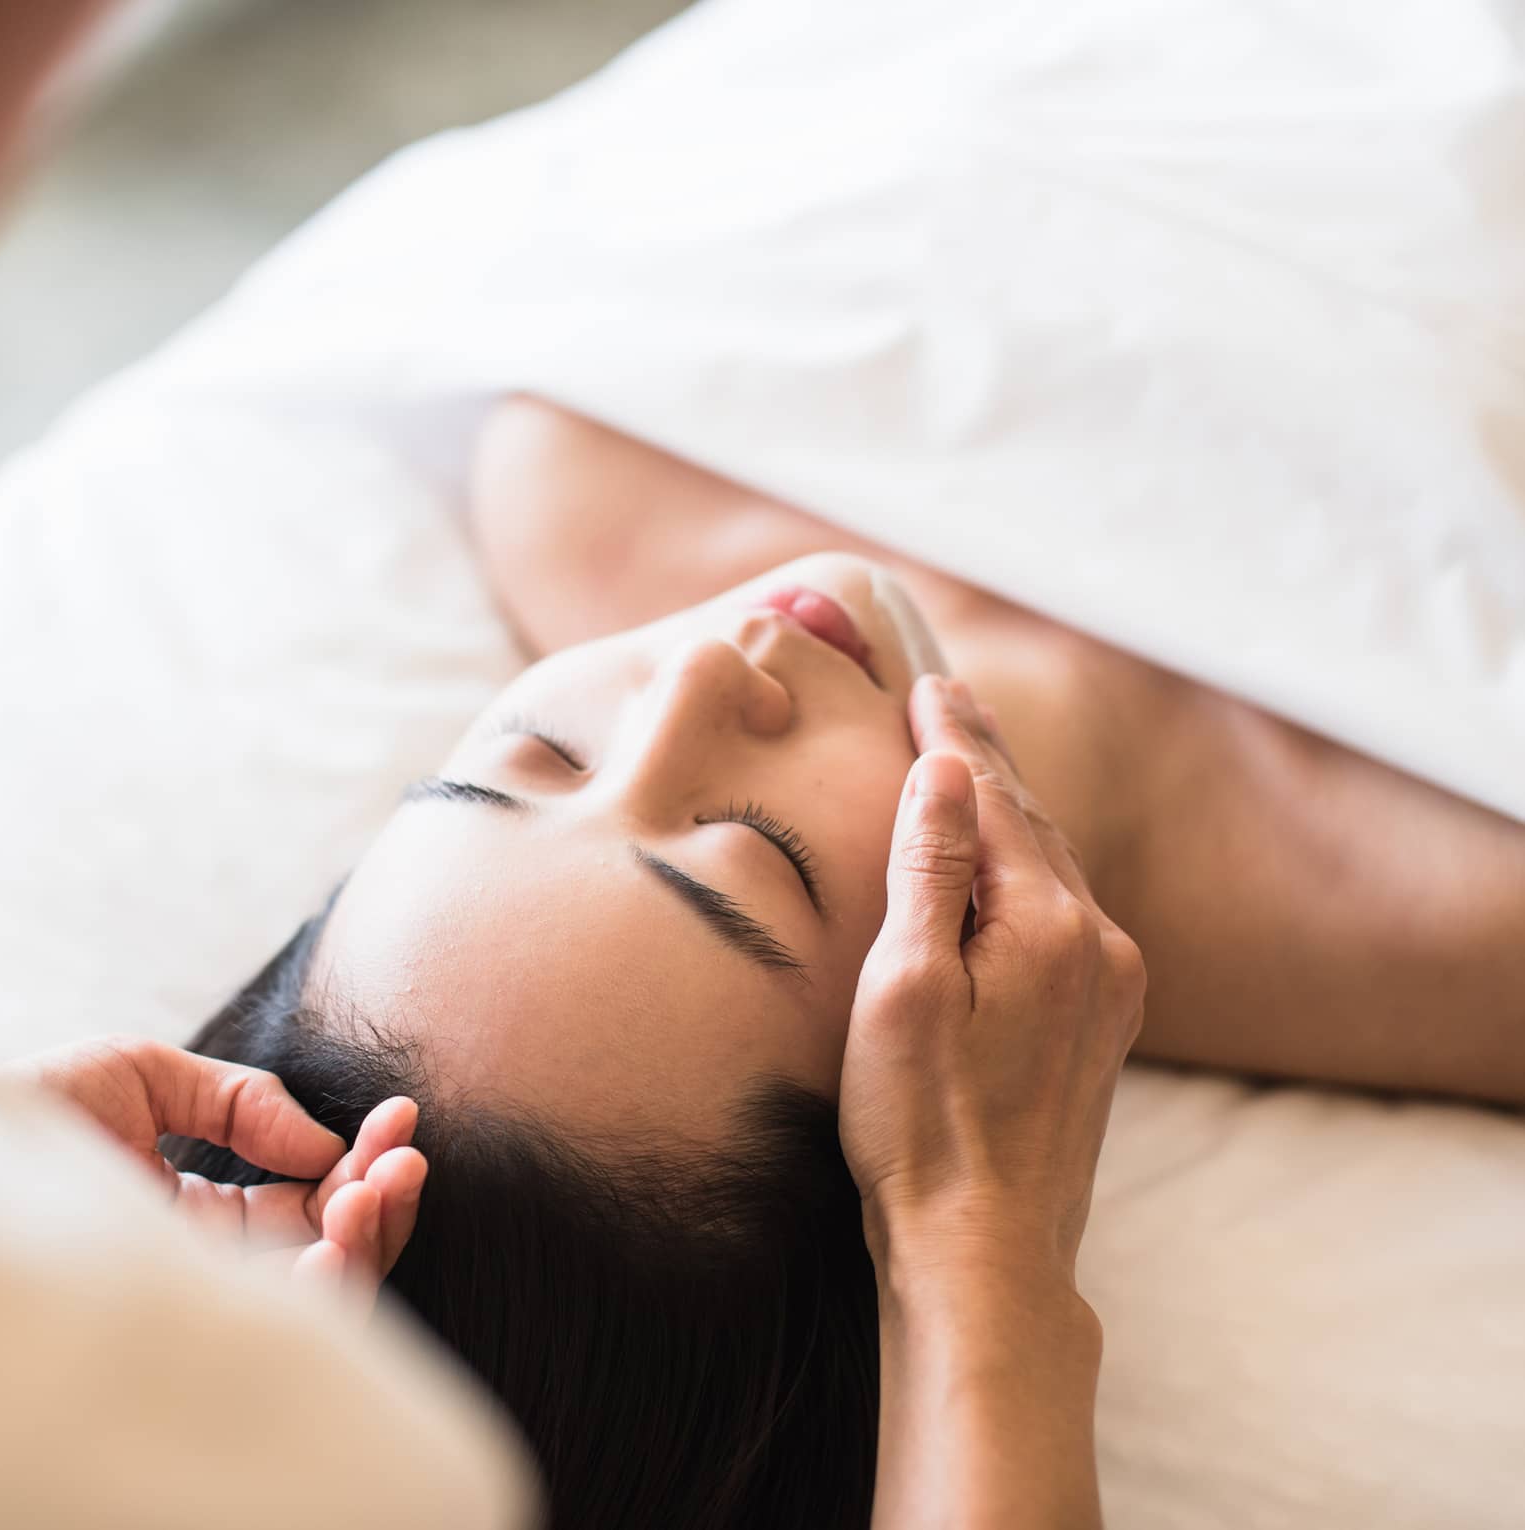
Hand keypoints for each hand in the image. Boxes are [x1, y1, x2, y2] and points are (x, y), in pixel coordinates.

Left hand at [0, 1034, 426, 1314]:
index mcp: (206, 1217)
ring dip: (369, 1242)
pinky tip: (329, 1246)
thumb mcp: (139, 1076)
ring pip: (324, 1299)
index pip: (313, 1198)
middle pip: (335, 1251)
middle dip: (384, 1200)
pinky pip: (280, 1341)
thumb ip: (241, 1100)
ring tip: (372, 1190)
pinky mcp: (184, 1340)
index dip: (366, 1159)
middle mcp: (214, 1271)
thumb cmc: (24, 1120)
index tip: (400, 1116)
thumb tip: (323, 1144)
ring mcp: (203, 1309)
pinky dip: (324, 1294)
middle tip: (402, 1157)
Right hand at [839, 675, 1145, 1290]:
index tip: (926, 682)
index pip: (995, 799)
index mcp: (1050, 925)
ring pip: (1053, 868)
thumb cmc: (924, 1127)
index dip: (955, 737)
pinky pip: (1064, 913)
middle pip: (1035, 822)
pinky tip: (1005, 863)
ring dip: (1008, 813)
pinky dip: (1026, 869)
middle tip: (946, 697)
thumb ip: (931, 870)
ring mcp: (1111, 987)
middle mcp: (1100, 944)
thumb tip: (947, 768)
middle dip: (985, 761)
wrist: (987, 1252)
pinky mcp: (1104, 1022)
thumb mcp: (905, 988)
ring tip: (971, 763)